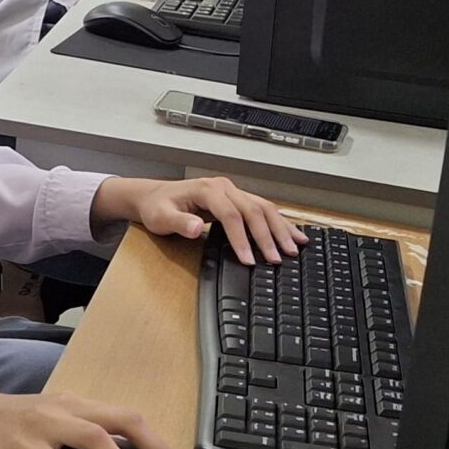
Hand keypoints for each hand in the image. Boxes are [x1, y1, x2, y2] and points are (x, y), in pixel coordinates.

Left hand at [93, 174, 304, 265]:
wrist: (153, 196)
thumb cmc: (157, 207)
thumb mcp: (161, 217)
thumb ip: (179, 222)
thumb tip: (196, 227)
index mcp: (207, 190)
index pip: (231, 214)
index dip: (241, 238)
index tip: (249, 260)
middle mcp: (224, 187)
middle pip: (253, 210)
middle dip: (267, 236)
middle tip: (278, 259)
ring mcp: (233, 191)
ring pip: (263, 208)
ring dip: (280, 228)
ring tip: (295, 248)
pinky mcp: (237, 198)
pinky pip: (262, 209)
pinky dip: (279, 222)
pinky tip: (294, 234)